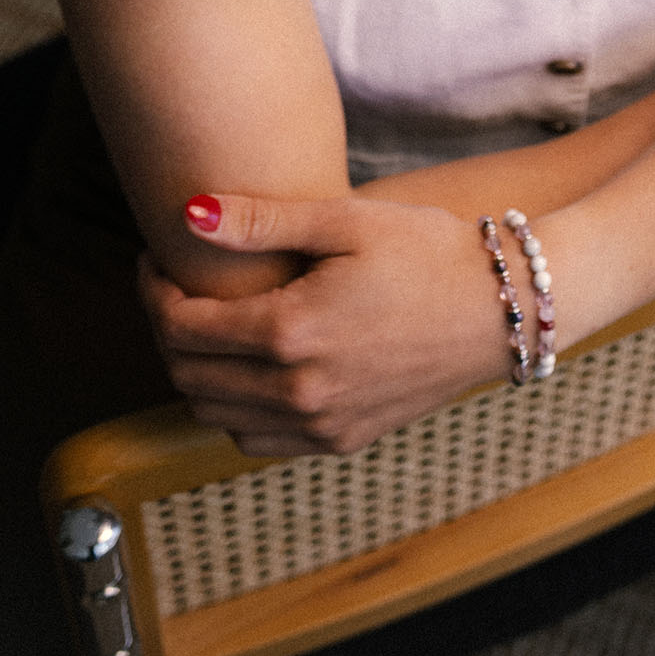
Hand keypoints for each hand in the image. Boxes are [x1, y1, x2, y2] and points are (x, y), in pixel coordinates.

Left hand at [139, 189, 513, 457]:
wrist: (502, 308)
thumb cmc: (426, 249)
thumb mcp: (344, 220)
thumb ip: (260, 221)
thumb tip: (187, 213)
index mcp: (291, 332)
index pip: (181, 327)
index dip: (152, 291)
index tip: (155, 259)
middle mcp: (298, 391)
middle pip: (187, 376)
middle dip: (165, 330)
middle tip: (174, 287)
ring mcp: (321, 425)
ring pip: (215, 417)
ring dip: (196, 374)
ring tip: (210, 325)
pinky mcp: (343, 440)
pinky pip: (258, 442)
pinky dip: (235, 411)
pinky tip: (251, 367)